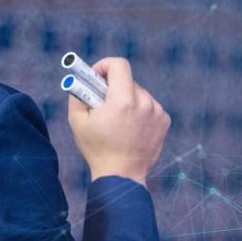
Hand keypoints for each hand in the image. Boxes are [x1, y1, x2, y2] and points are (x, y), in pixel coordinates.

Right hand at [66, 57, 170, 185]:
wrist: (122, 175)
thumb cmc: (97, 148)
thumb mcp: (77, 121)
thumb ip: (77, 93)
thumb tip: (80, 79)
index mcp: (123, 100)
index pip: (119, 65)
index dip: (104, 66)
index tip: (97, 76)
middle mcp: (144, 102)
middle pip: (128, 80)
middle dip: (113, 87)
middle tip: (103, 102)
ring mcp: (157, 111)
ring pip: (139, 93)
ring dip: (127, 100)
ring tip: (118, 120)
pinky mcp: (164, 120)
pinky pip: (149, 106)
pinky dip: (139, 111)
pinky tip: (131, 128)